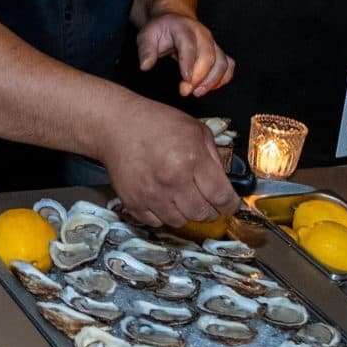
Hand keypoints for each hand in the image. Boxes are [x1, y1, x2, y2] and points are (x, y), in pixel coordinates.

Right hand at [97, 95, 239, 227]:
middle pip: (203, 214)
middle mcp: (173, 181)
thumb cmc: (156, 123)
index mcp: (192, 160)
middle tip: (205, 200)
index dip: (230, 204)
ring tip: (181, 197)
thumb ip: (214, 157)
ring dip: (185, 213)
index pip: (222, 198)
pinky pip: (156, 222)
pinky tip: (162, 198)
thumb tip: (225, 183)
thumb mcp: (195, 130)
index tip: (228, 204)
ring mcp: (151, 194)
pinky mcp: (133, 202)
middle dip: (209, 209)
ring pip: (180, 222)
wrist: (116, 126)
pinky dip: (162, 214)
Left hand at [137, 13, 234, 97]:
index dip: (189, 64)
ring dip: (213, 81)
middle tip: (185, 91)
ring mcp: (213, 43)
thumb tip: (145, 66)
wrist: (173, 21)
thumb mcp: (146, 36)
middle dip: (199, 77)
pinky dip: (222, 79)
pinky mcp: (218, 52)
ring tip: (197, 92)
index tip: (185, 80)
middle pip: (209, 56)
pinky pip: (228, 66)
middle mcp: (203, 35)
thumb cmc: (160, 30)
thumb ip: (145, 50)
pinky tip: (208, 88)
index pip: (189, 46)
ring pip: (222, 63)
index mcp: (184, 28)